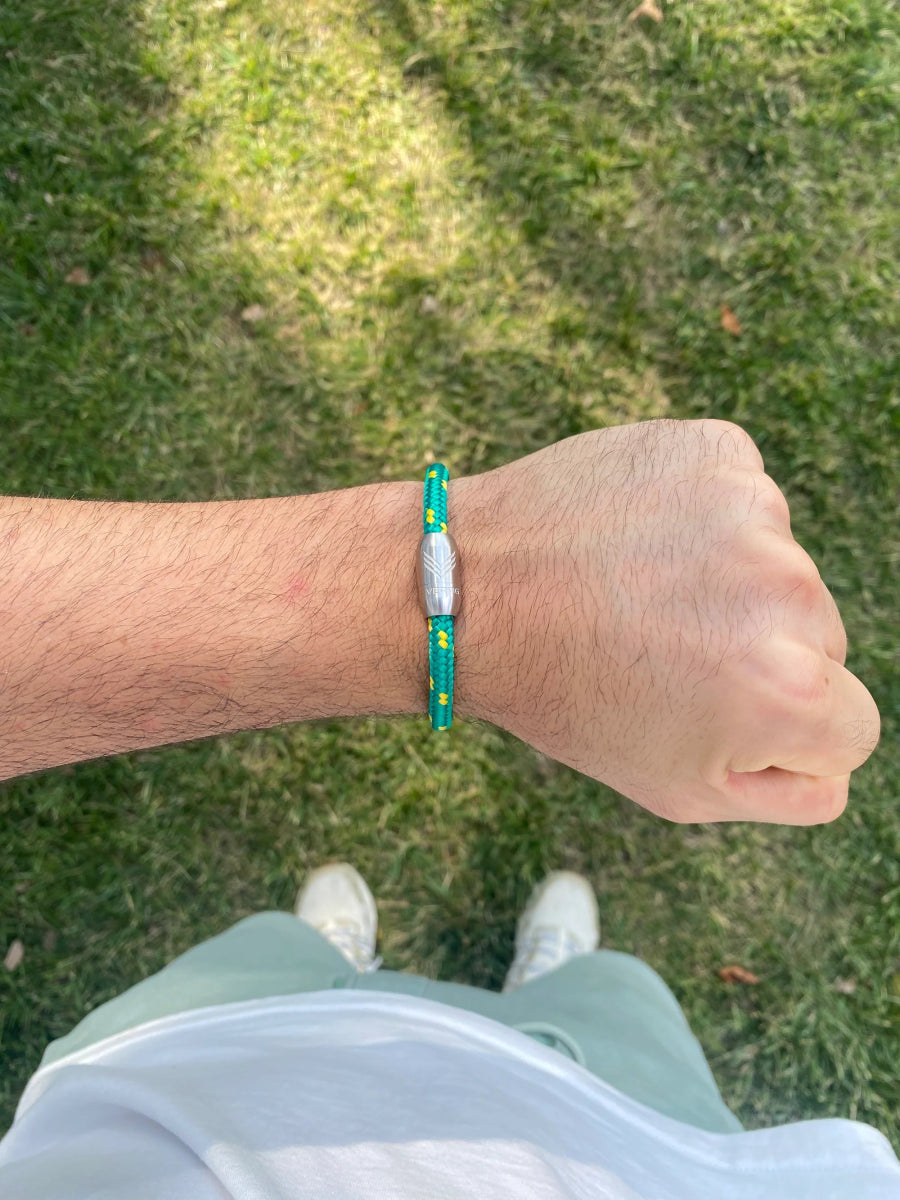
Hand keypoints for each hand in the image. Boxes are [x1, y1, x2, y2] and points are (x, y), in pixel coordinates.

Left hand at [452, 419, 880, 823]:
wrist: (473, 586)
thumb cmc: (567, 695)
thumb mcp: (677, 788)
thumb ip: (788, 792)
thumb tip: (833, 763)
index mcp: (788, 690)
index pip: (847, 726)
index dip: (776, 732)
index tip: (707, 707)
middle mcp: (788, 592)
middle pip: (820, 642)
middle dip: (758, 654)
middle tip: (661, 650)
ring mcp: (755, 510)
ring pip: (780, 570)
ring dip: (728, 584)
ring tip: (639, 592)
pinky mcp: (719, 450)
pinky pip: (745, 503)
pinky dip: (703, 520)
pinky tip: (639, 539)